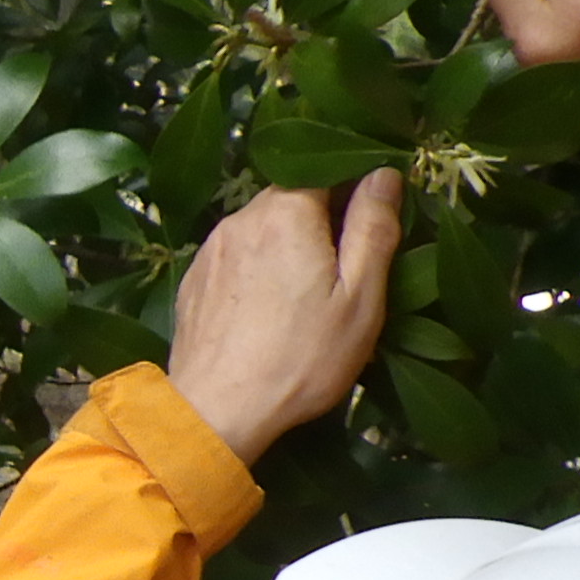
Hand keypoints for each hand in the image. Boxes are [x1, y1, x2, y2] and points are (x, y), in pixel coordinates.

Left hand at [162, 171, 403, 463]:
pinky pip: (237, 255)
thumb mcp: (358, 297)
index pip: (326, 167)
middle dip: (323, 217)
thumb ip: (373, 228)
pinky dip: (259, 267)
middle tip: (347, 264)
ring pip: (263, 225)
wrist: (216, 411)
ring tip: (308, 291)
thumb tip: (384, 174)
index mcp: (286, 211)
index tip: (374, 216)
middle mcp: (241, 217)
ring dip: (289, 243)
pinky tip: (270, 306)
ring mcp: (212, 248)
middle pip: (292, 195)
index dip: (355, 183)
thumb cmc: (301, 358)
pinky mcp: (195, 278)